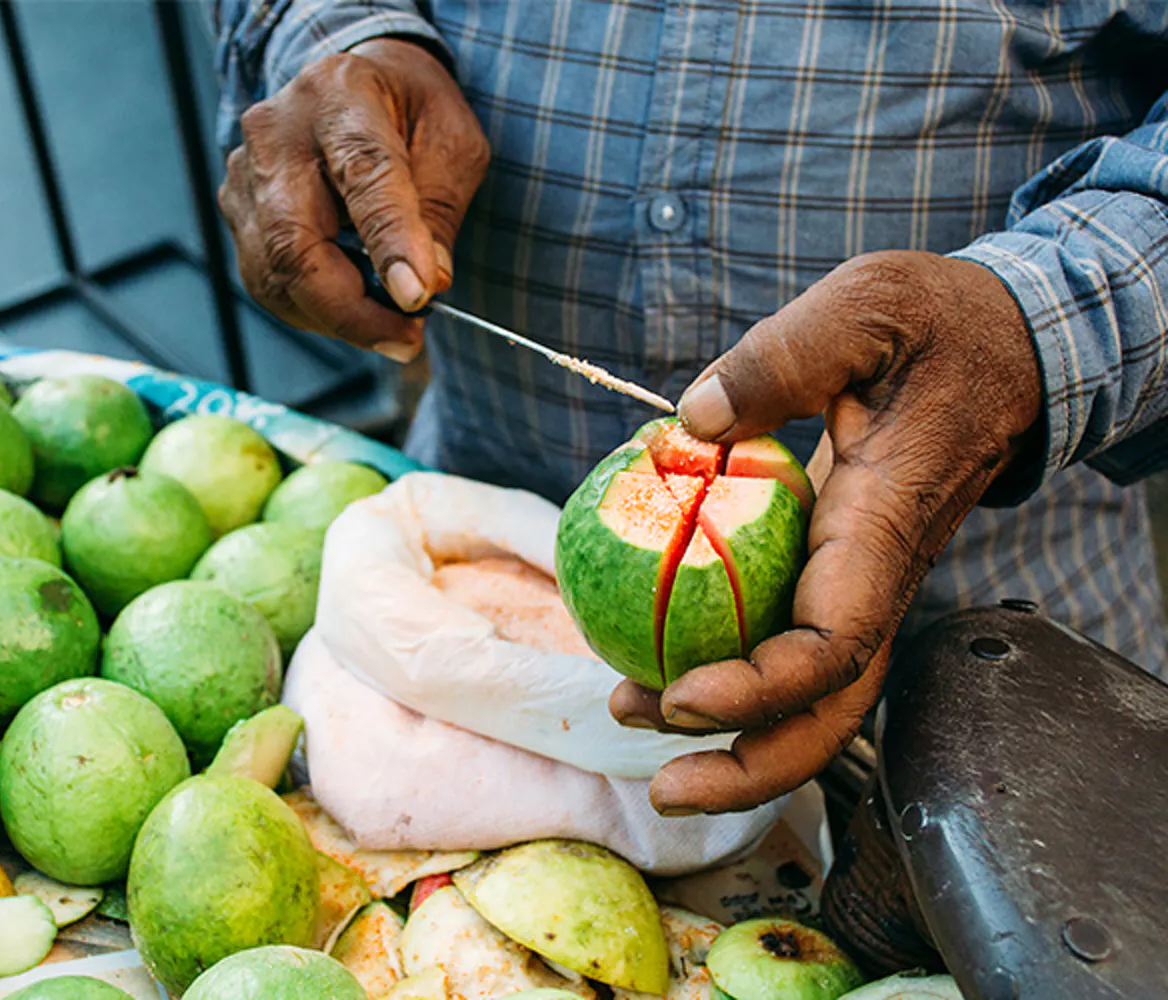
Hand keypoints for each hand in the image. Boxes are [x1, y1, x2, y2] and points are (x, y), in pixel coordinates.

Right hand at [217, 39, 489, 361]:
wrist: (352, 86)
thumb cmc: (407, 112)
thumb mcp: (451, 145)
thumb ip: (438, 212)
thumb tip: (424, 284)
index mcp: (340, 97)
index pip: (362, 178)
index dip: (389, 244)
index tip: (417, 297)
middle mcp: (275, 134)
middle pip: (295, 243)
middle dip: (352, 310)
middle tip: (406, 340)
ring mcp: (244, 176)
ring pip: (275, 275)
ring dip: (337, 319)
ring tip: (390, 330)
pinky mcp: (237, 212)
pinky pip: (268, 282)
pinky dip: (315, 310)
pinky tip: (354, 310)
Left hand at [610, 250, 1042, 814]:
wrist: (1003, 343)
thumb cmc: (938, 324)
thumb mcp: (863, 306)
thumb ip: (779, 359)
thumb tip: (687, 425)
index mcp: (883, 521)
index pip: (836, 641)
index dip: (762, 687)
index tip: (681, 697)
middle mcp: (878, 571)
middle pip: (834, 707)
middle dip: (753, 763)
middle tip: (662, 785)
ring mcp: (864, 578)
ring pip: (819, 694)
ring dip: (740, 737)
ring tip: (637, 724)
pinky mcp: (844, 569)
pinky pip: (798, 647)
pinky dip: (739, 677)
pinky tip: (666, 666)